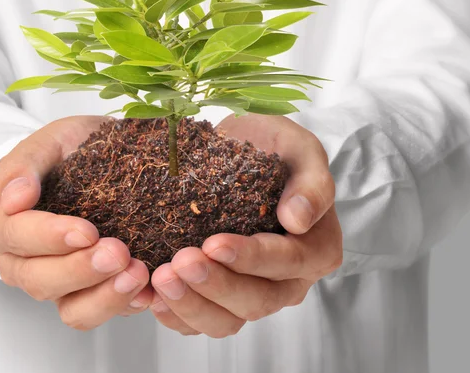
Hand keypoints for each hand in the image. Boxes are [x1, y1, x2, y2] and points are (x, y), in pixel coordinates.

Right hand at [0, 116, 152, 329]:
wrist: (92, 160)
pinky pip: (98, 312)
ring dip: (103, 296)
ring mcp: (52, 281)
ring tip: (137, 274)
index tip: (87, 230)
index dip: (49, 238)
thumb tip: (13, 199)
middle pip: (40, 280)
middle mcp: (19, 260)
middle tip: (118, 252)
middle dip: (81, 270)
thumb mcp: (48, 141)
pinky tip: (146, 292)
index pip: (16, 237)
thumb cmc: (65, 150)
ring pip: (69, 309)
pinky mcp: (84, 293)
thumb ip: (25, 163)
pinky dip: (122, 307)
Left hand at [149, 114, 341, 336]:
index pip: (287, 262)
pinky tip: (153, 296)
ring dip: (192, 305)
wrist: (243, 150)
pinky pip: (200, 321)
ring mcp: (254, 293)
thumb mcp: (300, 150)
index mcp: (316, 249)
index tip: (214, 243)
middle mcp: (288, 280)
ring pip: (227, 320)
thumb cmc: (275, 148)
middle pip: (257, 300)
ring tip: (161, 279)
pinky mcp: (221, 299)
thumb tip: (298, 220)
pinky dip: (176, 314)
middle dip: (216, 285)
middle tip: (180, 262)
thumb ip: (311, 182)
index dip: (250, 259)